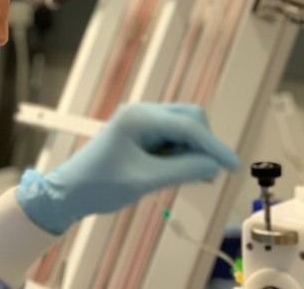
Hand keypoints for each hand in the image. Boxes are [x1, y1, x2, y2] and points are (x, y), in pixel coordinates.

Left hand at [16, 103, 239, 234]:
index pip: (190, 126)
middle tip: (204, 175)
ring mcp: (140, 121)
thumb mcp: (146, 180)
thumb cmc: (101, 185)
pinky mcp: (139, 132)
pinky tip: (179, 171)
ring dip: (192, 149)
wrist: (70, 191)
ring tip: (189, 177)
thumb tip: (215, 165)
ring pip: (182, 127)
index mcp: (140, 118)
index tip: (233, 167)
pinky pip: (171, 136)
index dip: (215, 147)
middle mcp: (141, 112)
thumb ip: (184, 170)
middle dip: (203, 144)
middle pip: (190, 118)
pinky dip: (180, 151)